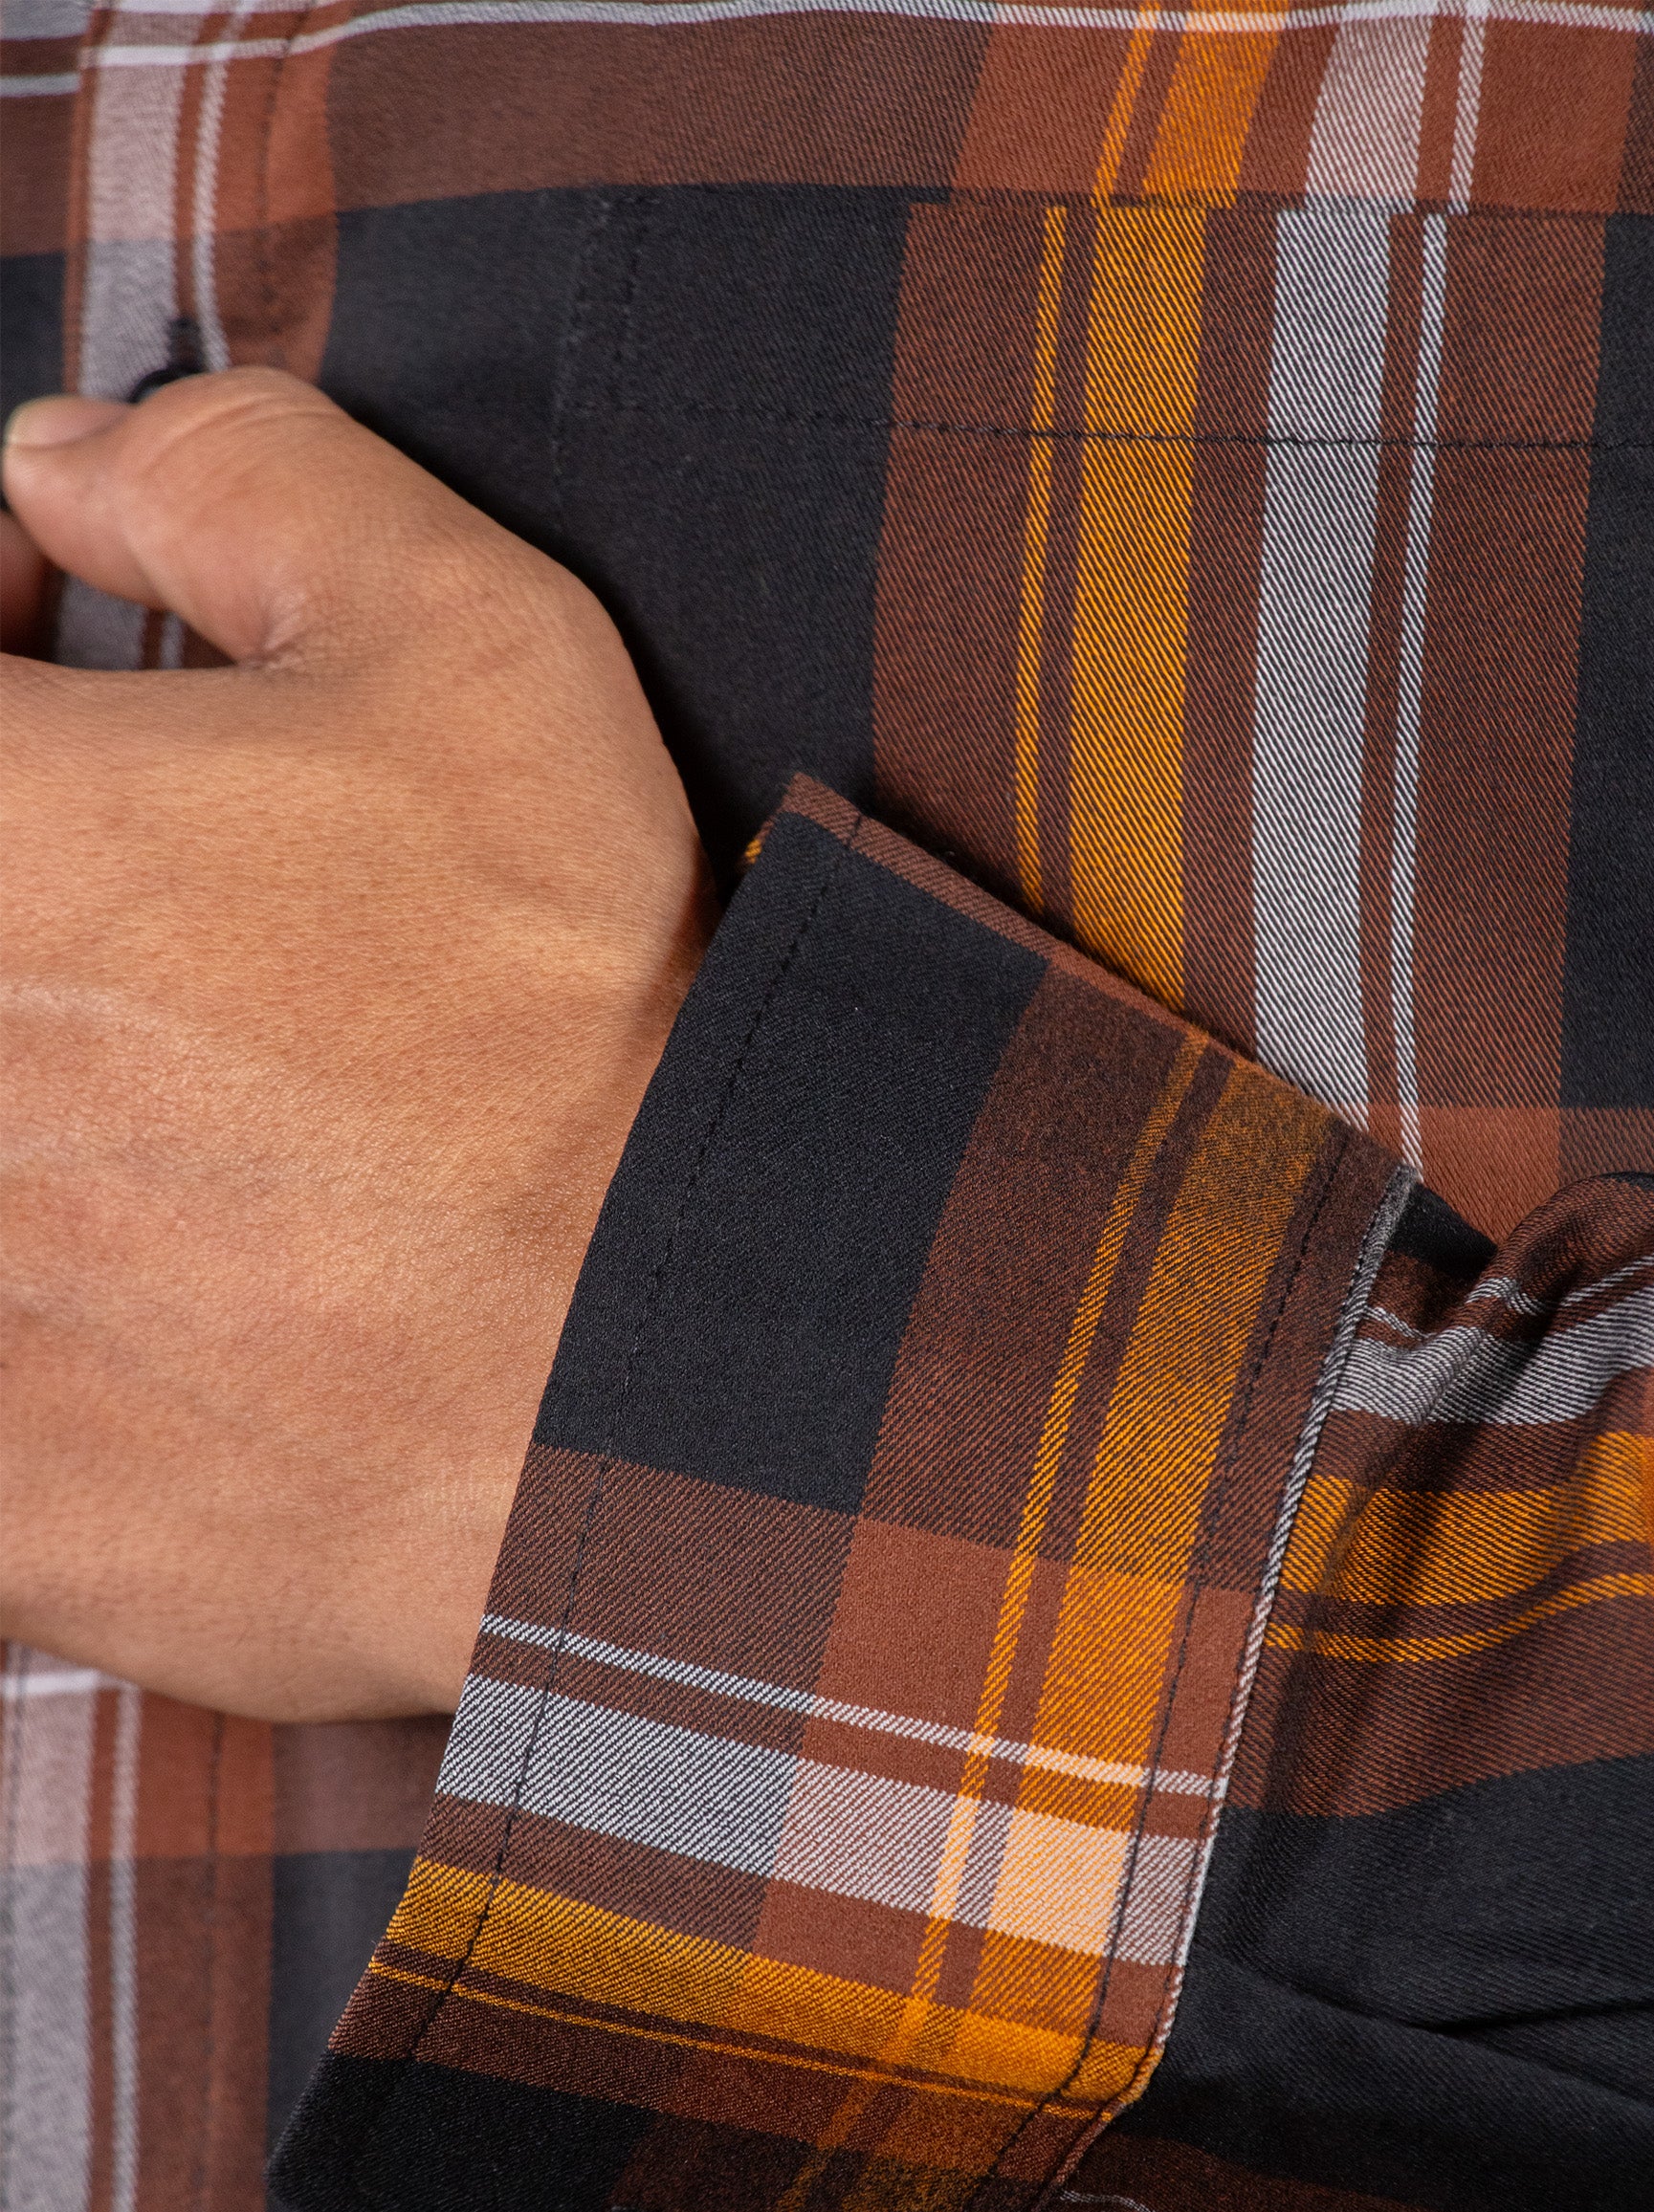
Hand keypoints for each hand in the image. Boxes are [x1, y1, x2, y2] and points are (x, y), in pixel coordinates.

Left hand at [1, 370, 709, 1719]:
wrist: (654, 1378)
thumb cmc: (572, 1024)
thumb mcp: (483, 657)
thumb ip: (243, 489)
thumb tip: (64, 458)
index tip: (59, 685)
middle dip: (55, 926)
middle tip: (170, 942)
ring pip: (0, 1163)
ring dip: (65, 1124)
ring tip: (208, 1134)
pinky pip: (12, 1366)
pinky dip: (69, 1335)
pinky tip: (184, 1303)